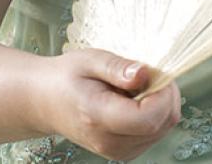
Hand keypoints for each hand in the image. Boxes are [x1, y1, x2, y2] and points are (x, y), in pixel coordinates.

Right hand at [31, 48, 181, 160]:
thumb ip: (119, 68)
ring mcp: (117, 152)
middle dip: (166, 93)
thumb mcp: (90, 60)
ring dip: (162, 102)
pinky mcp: (125, 152)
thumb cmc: (67, 77)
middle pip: (162, 123)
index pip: (149, 118)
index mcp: (98, 118)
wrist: (45, 102)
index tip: (154, 71)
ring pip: (164, 128)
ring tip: (136, 86)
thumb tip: (146, 73)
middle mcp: (109, 143)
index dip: (163, 92)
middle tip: (146, 73)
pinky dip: (155, 113)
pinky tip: (136, 100)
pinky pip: (157, 132)